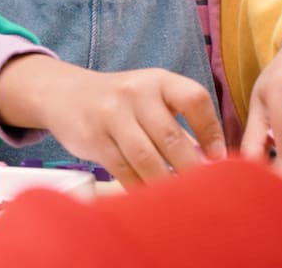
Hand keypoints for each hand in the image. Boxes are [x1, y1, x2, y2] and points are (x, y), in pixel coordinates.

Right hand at [0, 56, 225, 184]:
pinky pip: (122, 169)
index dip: (211, 131)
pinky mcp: (93, 137)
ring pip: (146, 157)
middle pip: (170, 136)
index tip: (218, 160)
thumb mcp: (149, 97)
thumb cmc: (121, 102)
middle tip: (203, 193)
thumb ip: (178, 122)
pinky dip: (139, 187)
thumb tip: (215, 164)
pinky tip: (149, 199)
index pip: (194, 99)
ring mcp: (110, 114)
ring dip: (166, 184)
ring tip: (179, 201)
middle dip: (191, 169)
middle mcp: (134, 92)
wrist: (64, 94)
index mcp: (157, 80)